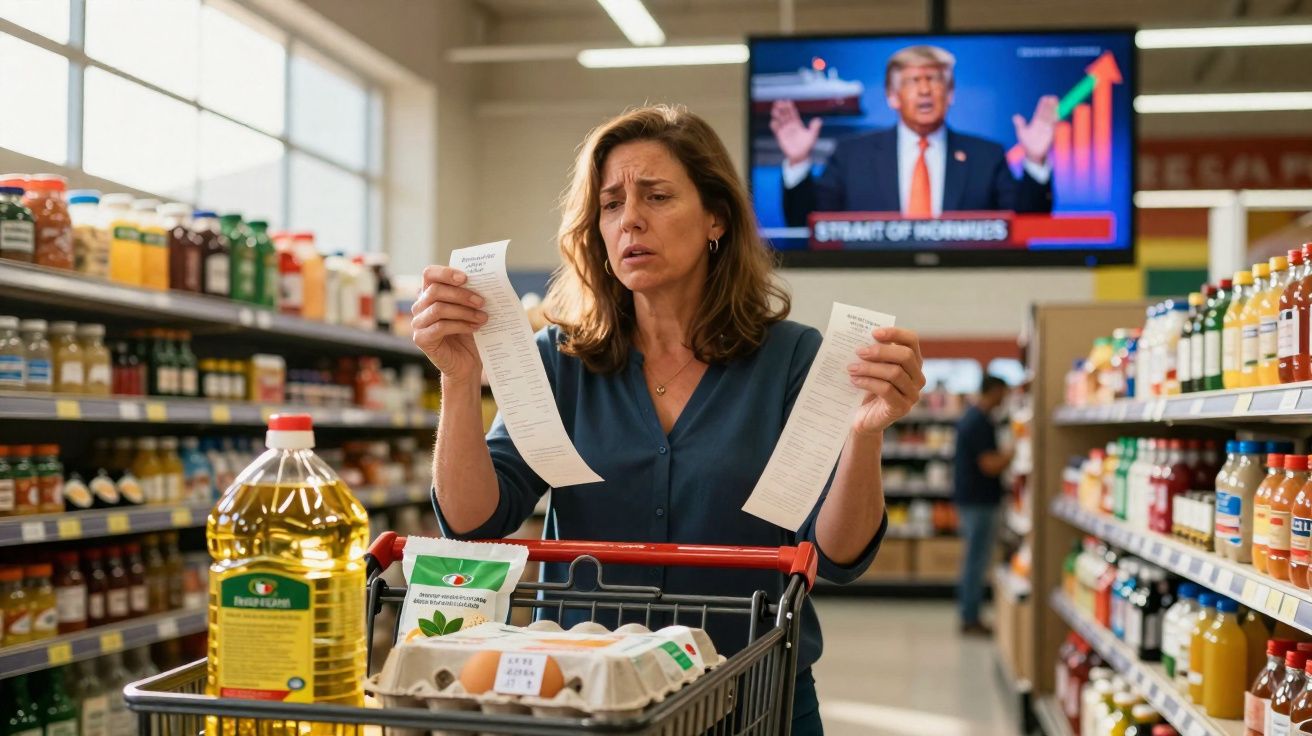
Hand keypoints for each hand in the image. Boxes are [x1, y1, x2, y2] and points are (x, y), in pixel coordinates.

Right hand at [411, 266, 486, 383]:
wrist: (466, 363)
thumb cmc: (468, 334)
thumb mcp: (469, 311)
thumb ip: (469, 296)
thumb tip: (483, 281)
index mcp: (429, 294)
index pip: (429, 274)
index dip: (445, 273)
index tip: (466, 278)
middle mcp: (419, 307)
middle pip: (435, 291)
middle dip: (461, 294)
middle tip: (481, 301)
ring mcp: (418, 323)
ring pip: (438, 309)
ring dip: (464, 311)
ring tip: (482, 317)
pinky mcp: (421, 339)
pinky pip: (440, 327)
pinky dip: (460, 325)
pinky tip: (474, 327)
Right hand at [769, 100, 822, 165]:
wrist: (800, 156)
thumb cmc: (806, 146)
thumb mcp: (812, 135)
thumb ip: (815, 128)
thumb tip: (818, 120)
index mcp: (797, 123)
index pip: (793, 113)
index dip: (790, 107)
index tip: (787, 101)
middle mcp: (790, 125)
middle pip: (785, 114)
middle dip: (782, 108)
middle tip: (779, 102)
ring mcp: (785, 130)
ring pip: (780, 120)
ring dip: (777, 115)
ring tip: (775, 110)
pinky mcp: (780, 136)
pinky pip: (776, 129)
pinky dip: (774, 125)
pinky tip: (773, 121)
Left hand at [847, 327, 925, 436]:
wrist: (863, 418)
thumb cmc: (867, 388)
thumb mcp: (872, 367)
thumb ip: (873, 353)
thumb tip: (861, 337)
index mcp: (913, 362)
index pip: (911, 340)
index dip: (895, 333)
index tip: (873, 332)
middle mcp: (917, 377)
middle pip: (905, 356)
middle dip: (880, 351)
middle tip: (859, 351)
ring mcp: (912, 394)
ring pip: (895, 373)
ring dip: (870, 368)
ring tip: (851, 368)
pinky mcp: (902, 408)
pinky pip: (887, 390)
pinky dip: (868, 382)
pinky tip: (855, 380)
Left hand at [1013, 94, 1058, 164]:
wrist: (1033, 154)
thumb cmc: (1027, 143)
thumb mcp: (1022, 132)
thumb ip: (1020, 124)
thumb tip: (1015, 116)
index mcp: (1036, 121)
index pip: (1040, 111)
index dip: (1043, 104)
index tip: (1045, 98)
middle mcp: (1042, 123)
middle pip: (1047, 112)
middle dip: (1050, 105)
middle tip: (1052, 97)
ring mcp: (1047, 127)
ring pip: (1051, 116)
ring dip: (1053, 110)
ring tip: (1056, 102)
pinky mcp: (1051, 133)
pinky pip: (1054, 125)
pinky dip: (1056, 119)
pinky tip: (1058, 113)